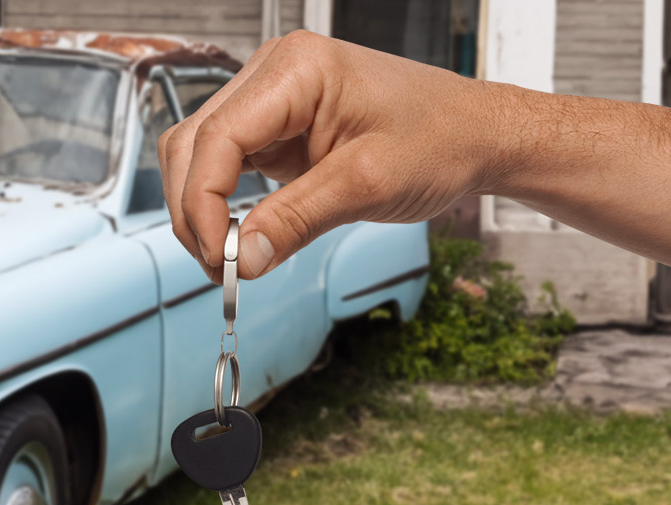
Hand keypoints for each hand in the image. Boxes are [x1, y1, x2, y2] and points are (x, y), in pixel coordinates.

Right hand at [158, 31, 498, 280]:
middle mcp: (273, 74)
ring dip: (201, 209)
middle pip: (194, 144)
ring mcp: (269, 99)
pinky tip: (240, 236)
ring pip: (198, 154)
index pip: (217, 137)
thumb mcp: (367, 185)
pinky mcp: (274, 126)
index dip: (204, 203)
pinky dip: (221, 203)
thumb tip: (242, 260)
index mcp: (295, 70)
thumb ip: (296, 220)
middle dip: (195, 211)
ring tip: (229, 258)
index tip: (220, 257)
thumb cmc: (440, 140)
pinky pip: (224, 163)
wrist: (476, 135)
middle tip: (221, 268)